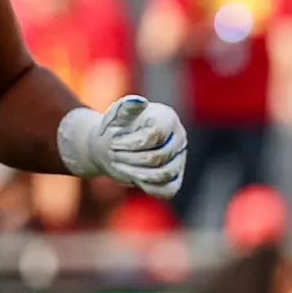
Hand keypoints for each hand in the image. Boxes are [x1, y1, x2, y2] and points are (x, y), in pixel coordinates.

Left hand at [56, 96, 187, 198]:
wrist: (113, 145)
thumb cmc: (117, 127)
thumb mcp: (117, 114)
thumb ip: (126, 107)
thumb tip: (138, 102)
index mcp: (168, 118)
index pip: (156, 135)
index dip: (132, 143)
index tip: (113, 142)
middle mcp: (179, 138)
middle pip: (159, 157)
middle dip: (130, 159)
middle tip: (112, 155)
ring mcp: (179, 159)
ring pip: (164, 174)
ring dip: (135, 174)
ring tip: (119, 167)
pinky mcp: (175, 178)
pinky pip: (168, 190)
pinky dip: (148, 187)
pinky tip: (133, 179)